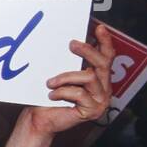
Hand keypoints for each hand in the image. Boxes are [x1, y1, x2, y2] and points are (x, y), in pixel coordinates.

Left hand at [22, 23, 115, 138]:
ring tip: (50, 83)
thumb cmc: (48, 96)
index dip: (105, 42)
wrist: (40, 118)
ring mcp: (100, 100)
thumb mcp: (60, 74)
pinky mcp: (93, 110)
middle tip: (71, 44)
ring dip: (66, 77)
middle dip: (87, 51)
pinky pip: (79, 93)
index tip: (98, 27)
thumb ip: (69, 62)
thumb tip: (69, 41)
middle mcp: (104, 88)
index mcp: (98, 78)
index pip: (107, 57)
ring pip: (89, 77)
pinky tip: (52, 96)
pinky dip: (62, 92)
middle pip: (102, 63)